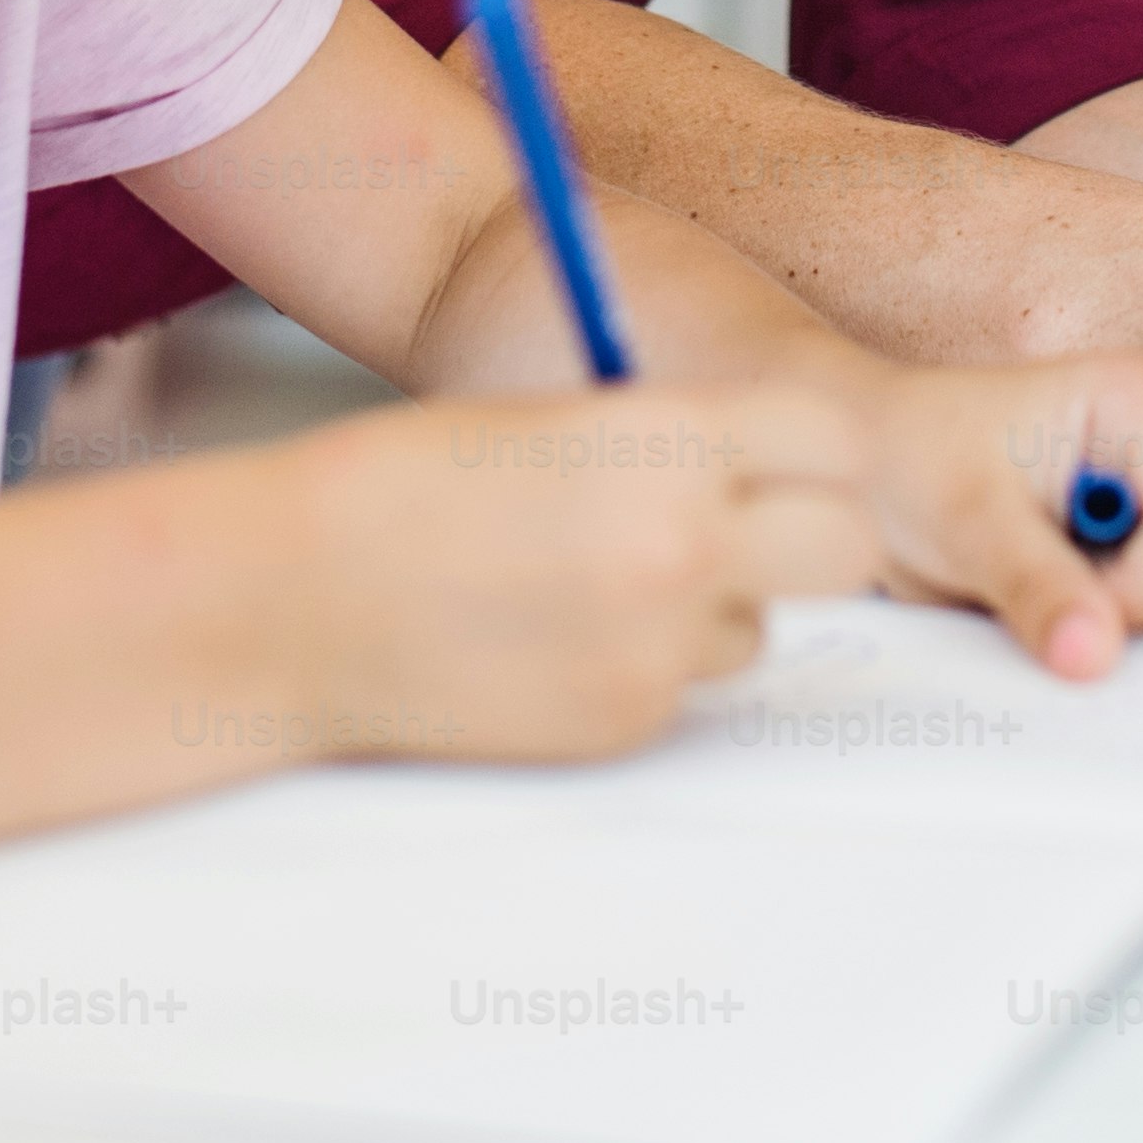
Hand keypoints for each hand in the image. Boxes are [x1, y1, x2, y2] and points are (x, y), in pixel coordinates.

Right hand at [266, 383, 880, 763]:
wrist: (297, 603)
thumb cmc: (405, 484)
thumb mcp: (554, 417)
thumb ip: (666, 439)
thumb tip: (752, 460)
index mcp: (668, 443)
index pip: (834, 443)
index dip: (812, 453)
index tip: (780, 460)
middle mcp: (687, 545)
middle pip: (845, 547)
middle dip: (809, 536)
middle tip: (743, 529)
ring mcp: (661, 648)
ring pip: (760, 631)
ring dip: (713, 610)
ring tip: (595, 583)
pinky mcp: (626, 725)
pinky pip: (681, 689)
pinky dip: (638, 666)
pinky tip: (546, 638)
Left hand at [846, 357, 1142, 677]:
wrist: (889, 458)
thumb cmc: (921, 461)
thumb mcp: (966, 524)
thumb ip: (1036, 587)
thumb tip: (1094, 658)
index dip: (1133, 600)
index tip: (1051, 608)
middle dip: (1131, 609)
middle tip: (1038, 581)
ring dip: (1125, 615)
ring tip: (1047, 574)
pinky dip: (1126, 617)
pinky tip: (1069, 584)